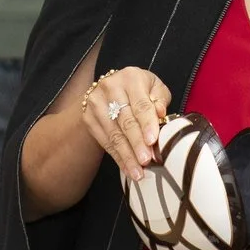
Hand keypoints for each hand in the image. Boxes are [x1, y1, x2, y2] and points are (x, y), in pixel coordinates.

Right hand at [78, 67, 173, 181]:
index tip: (153, 141)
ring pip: (114, 134)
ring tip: (138, 172)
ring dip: (127, 156)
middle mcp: (109, 87)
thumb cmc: (140, 90)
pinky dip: (118, 158)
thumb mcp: (154, 87)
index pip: (140, 104)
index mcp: (131, 78)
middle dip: (136, 143)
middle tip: (146, 161)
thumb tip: (161, 114)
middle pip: (125, 121)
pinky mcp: (88, 118)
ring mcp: (95, 103)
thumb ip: (160, 99)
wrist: (112, 89)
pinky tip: (128, 169)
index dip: (147, 123)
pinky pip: (105, 142)